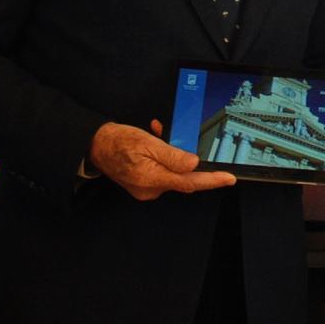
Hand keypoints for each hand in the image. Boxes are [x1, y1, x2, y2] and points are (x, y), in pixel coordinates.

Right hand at [88, 120, 236, 200]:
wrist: (95, 145)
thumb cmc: (118, 142)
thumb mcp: (148, 143)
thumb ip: (173, 155)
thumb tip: (194, 164)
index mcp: (152, 179)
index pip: (190, 182)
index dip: (212, 180)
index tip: (229, 178)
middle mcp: (151, 189)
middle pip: (183, 178)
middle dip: (187, 160)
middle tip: (180, 141)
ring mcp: (147, 188)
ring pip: (172, 172)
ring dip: (171, 154)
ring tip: (158, 134)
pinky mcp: (144, 184)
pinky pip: (162, 172)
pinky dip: (163, 157)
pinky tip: (156, 140)